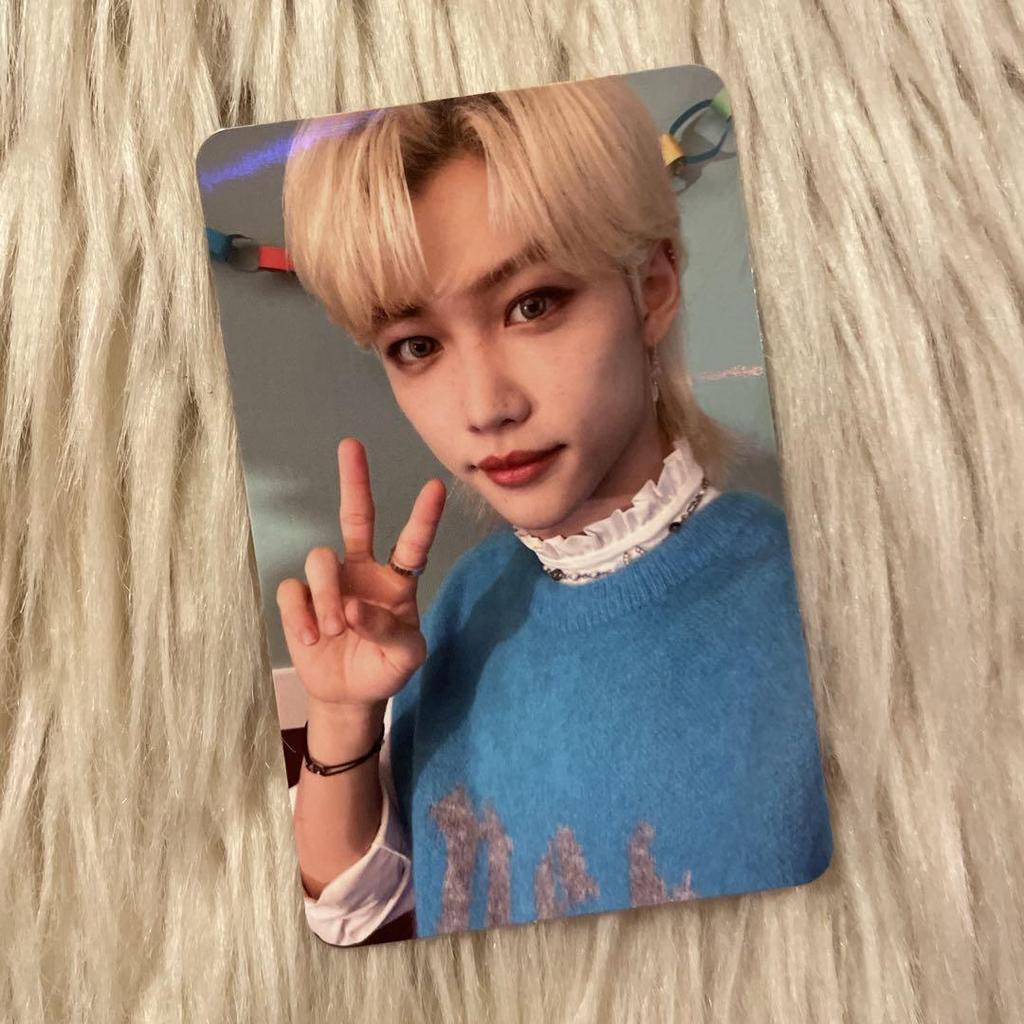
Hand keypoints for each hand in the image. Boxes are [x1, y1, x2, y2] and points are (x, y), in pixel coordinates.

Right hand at [276, 437, 446, 712]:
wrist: (349, 694)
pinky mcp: (301, 598)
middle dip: (354, 481)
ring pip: (320, 559)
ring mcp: (330, 582)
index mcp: (397, 581)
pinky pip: (294, 589)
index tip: (436, 487)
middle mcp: (363, 570)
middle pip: (357, 517)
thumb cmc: (385, 668)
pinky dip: (302, 614)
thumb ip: (389, 631)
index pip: (412, 545)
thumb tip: (354, 607)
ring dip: (328, 597)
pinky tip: (312, 637)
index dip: (424, 517)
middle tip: (352, 445)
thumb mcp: (405, 657)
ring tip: (335, 631)